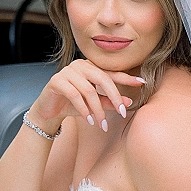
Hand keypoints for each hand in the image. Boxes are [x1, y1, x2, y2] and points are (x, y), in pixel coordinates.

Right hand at [29, 58, 144, 130]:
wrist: (49, 111)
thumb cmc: (73, 105)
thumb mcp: (94, 105)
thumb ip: (110, 102)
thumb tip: (128, 103)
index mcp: (91, 67)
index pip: (111, 73)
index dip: (126, 78)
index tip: (142, 83)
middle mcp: (80, 65)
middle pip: (102, 79)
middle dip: (114, 97)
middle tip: (123, 113)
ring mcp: (67, 71)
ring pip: (89, 90)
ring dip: (98, 109)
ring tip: (102, 124)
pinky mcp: (57, 81)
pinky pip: (74, 95)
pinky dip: (84, 109)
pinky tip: (89, 120)